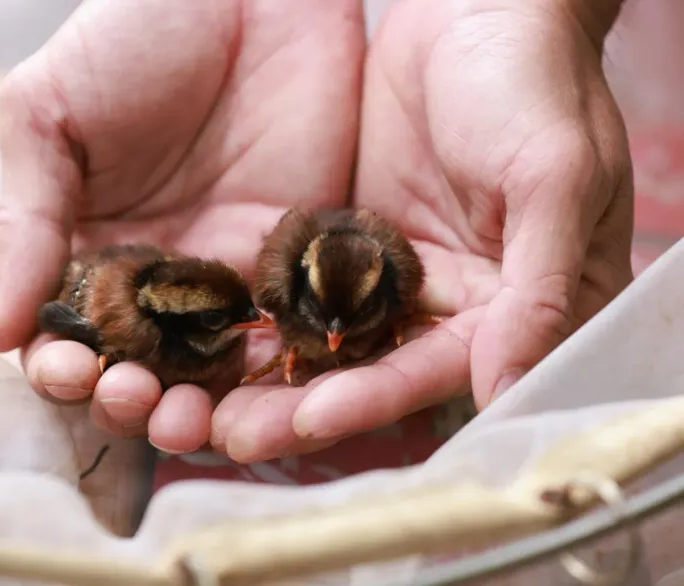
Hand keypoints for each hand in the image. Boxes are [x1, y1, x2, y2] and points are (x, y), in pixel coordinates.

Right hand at [0, 0, 364, 452]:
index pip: (68, 335)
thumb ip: (27, 222)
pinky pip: (285, 331)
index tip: (68, 374)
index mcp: (90, 245)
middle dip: (130, 401)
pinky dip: (272, 372)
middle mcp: (159, 273)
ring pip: (211, 369)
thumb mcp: (50, 116)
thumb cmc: (135, 35)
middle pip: (140, 368)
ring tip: (191, 421)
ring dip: (197, 408)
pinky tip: (262, 392)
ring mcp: (229, 271)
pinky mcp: (295, 258)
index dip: (62, 367)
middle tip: (134, 400)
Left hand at [211, 0, 633, 461]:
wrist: (476, 8)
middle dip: (304, 407)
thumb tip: (507, 386)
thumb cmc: (533, 83)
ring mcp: (396, 275)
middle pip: (373, 372)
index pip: (440, 371)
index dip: (377, 399)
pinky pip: (302, 286)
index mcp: (517, 306)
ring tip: (205, 408)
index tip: (314, 420)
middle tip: (233, 436)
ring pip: (328, 340)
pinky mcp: (350, 242)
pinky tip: (211, 337)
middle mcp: (453, 306)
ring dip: (271, 375)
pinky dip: (263, 315)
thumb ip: (541, 286)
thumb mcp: (554, 176)